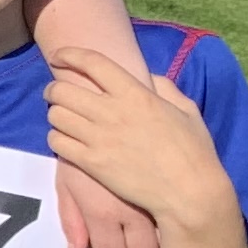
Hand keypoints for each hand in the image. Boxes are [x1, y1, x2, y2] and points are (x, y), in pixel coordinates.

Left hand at [44, 50, 233, 245]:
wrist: (189, 192)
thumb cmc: (193, 150)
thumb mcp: (185, 109)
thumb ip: (163, 87)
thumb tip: (145, 77)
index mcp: (137, 94)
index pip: (94, 63)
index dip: (70, 54)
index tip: (59, 57)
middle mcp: (113, 112)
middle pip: (62, 89)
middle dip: (54, 88)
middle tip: (57, 93)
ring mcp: (99, 138)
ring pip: (55, 115)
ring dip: (56, 114)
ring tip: (64, 118)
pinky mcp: (91, 163)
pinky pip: (56, 142)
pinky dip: (56, 138)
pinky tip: (67, 140)